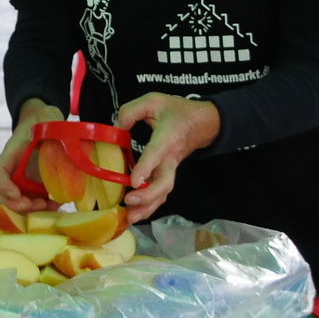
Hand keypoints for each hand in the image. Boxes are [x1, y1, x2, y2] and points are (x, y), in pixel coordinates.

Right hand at [0, 99, 66, 212]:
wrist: (45, 122)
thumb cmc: (43, 119)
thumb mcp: (47, 118)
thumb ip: (52, 125)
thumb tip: (66, 139)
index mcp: (12, 153)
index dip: (4, 185)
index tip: (17, 193)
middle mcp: (13, 170)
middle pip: (1, 193)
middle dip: (15, 204)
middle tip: (35, 204)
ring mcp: (23, 180)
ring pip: (16, 202)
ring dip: (29, 210)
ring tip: (48, 206)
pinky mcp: (35, 186)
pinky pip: (34, 203)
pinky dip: (43, 209)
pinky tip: (56, 204)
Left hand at [114, 93, 219, 223]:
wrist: (203, 122)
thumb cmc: (175, 110)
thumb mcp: (153, 100)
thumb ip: (131, 111)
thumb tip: (115, 128)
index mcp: (168, 137)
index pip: (156, 154)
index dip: (146, 168)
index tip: (133, 181)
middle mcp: (171, 157)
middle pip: (164, 182)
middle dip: (148, 195)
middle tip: (129, 200)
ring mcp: (171, 168)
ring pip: (163, 192)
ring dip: (148, 207)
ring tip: (129, 217)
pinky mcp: (168, 174)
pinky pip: (161, 194)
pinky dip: (149, 206)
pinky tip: (134, 214)